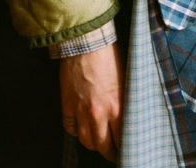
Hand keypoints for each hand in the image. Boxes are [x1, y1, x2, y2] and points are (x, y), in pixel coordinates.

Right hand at [60, 42, 123, 159]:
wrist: (88, 42)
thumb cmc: (110, 56)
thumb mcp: (125, 80)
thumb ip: (124, 101)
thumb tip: (128, 116)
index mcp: (117, 107)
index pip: (122, 139)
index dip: (123, 148)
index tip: (126, 150)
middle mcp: (98, 113)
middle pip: (102, 145)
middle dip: (108, 153)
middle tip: (112, 154)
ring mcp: (81, 111)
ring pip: (85, 141)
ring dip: (92, 144)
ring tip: (97, 143)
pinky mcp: (67, 105)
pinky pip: (70, 128)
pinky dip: (75, 131)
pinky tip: (81, 128)